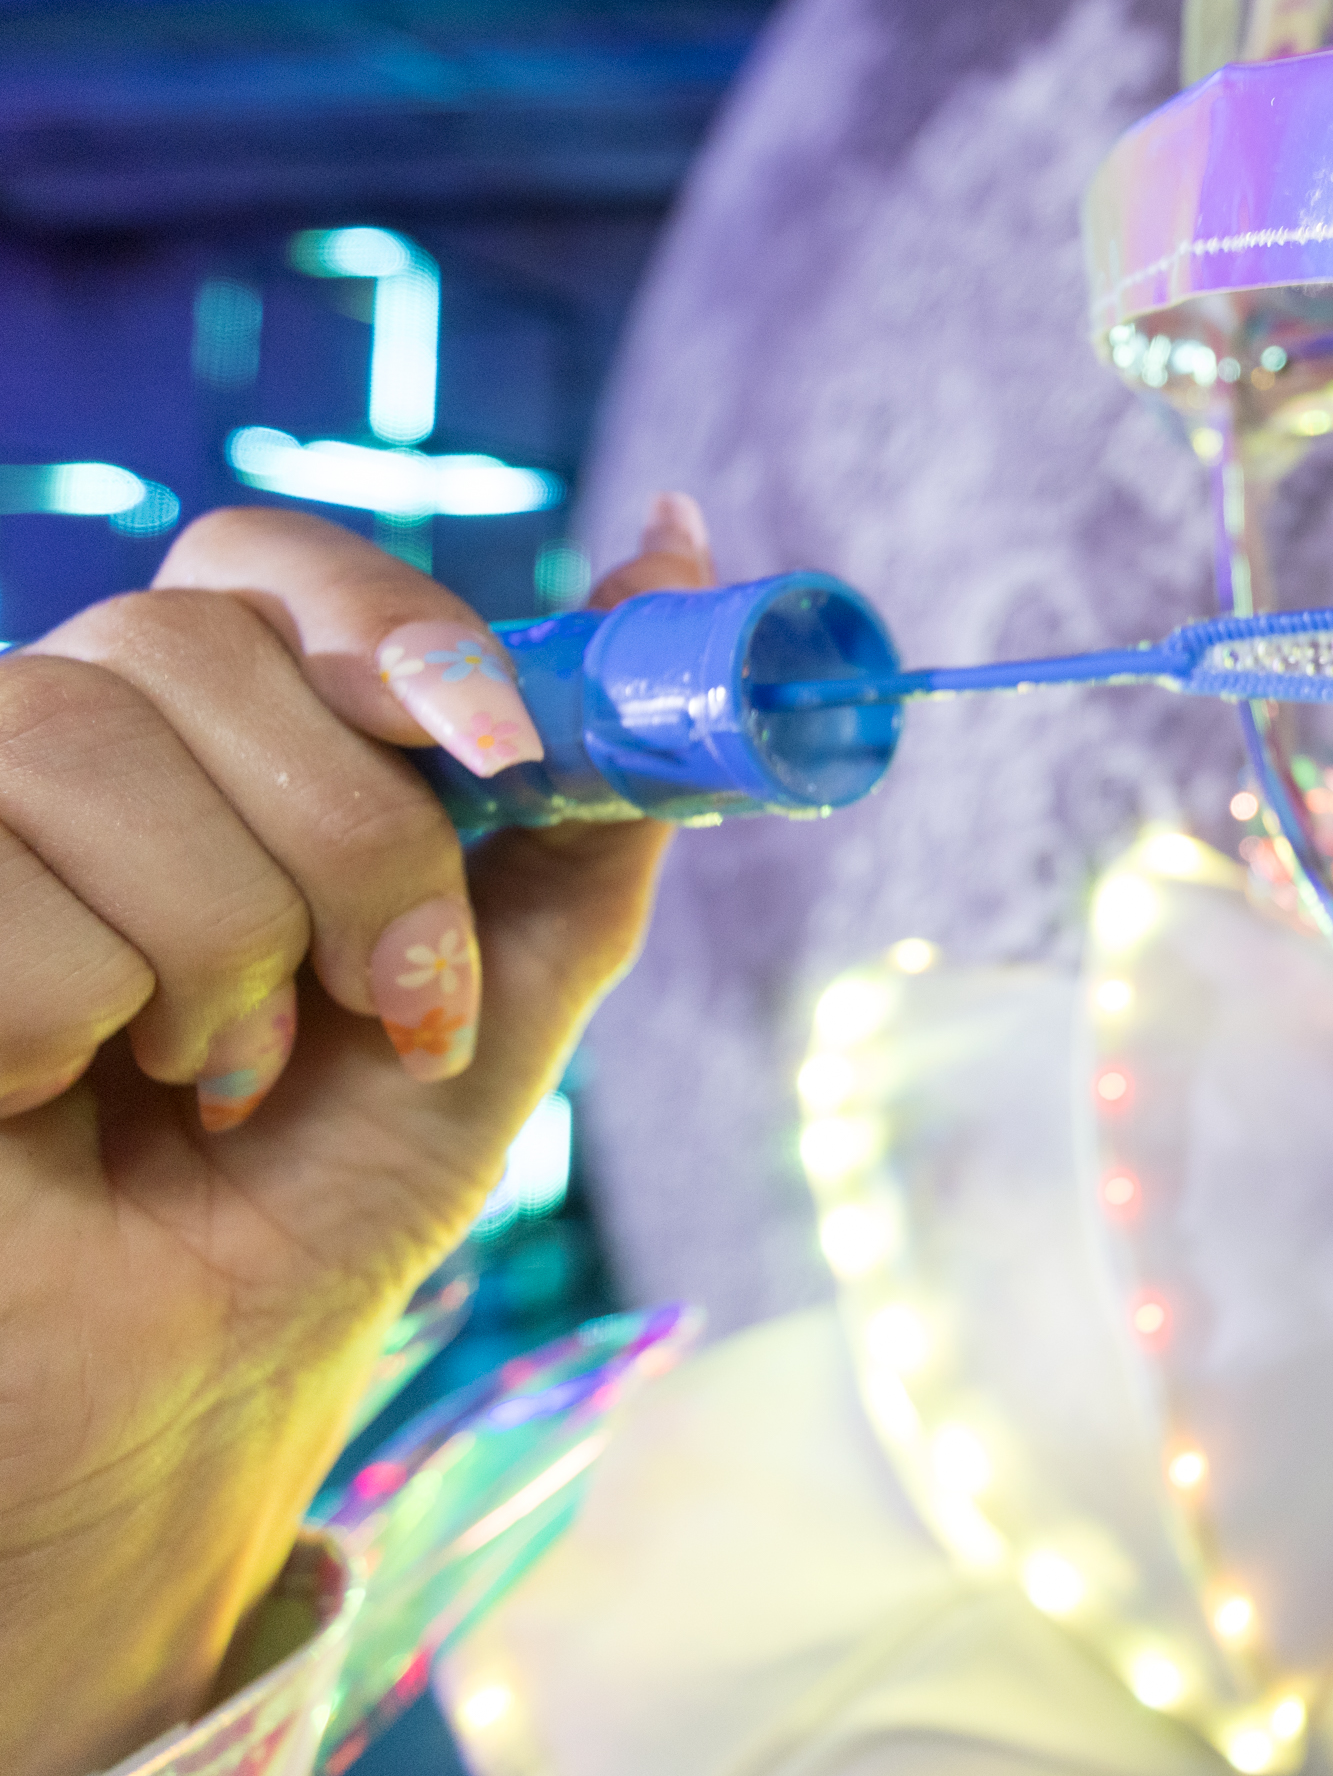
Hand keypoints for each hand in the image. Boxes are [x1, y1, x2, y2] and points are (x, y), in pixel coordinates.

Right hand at [0, 496, 715, 1773]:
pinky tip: (69, 1102)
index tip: (500, 751)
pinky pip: (1, 905)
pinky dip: (75, 1031)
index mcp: (217, 723)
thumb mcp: (509, 967)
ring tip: (222, 1072)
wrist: (205, 1377)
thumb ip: (592, 776)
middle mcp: (66, 740)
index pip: (267, 559)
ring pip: (79, 748)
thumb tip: (682, 539)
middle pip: (188, 643)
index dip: (385, 628)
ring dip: (217, 952)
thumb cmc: (344, 1173)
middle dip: (349, 846)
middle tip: (384, 1001)